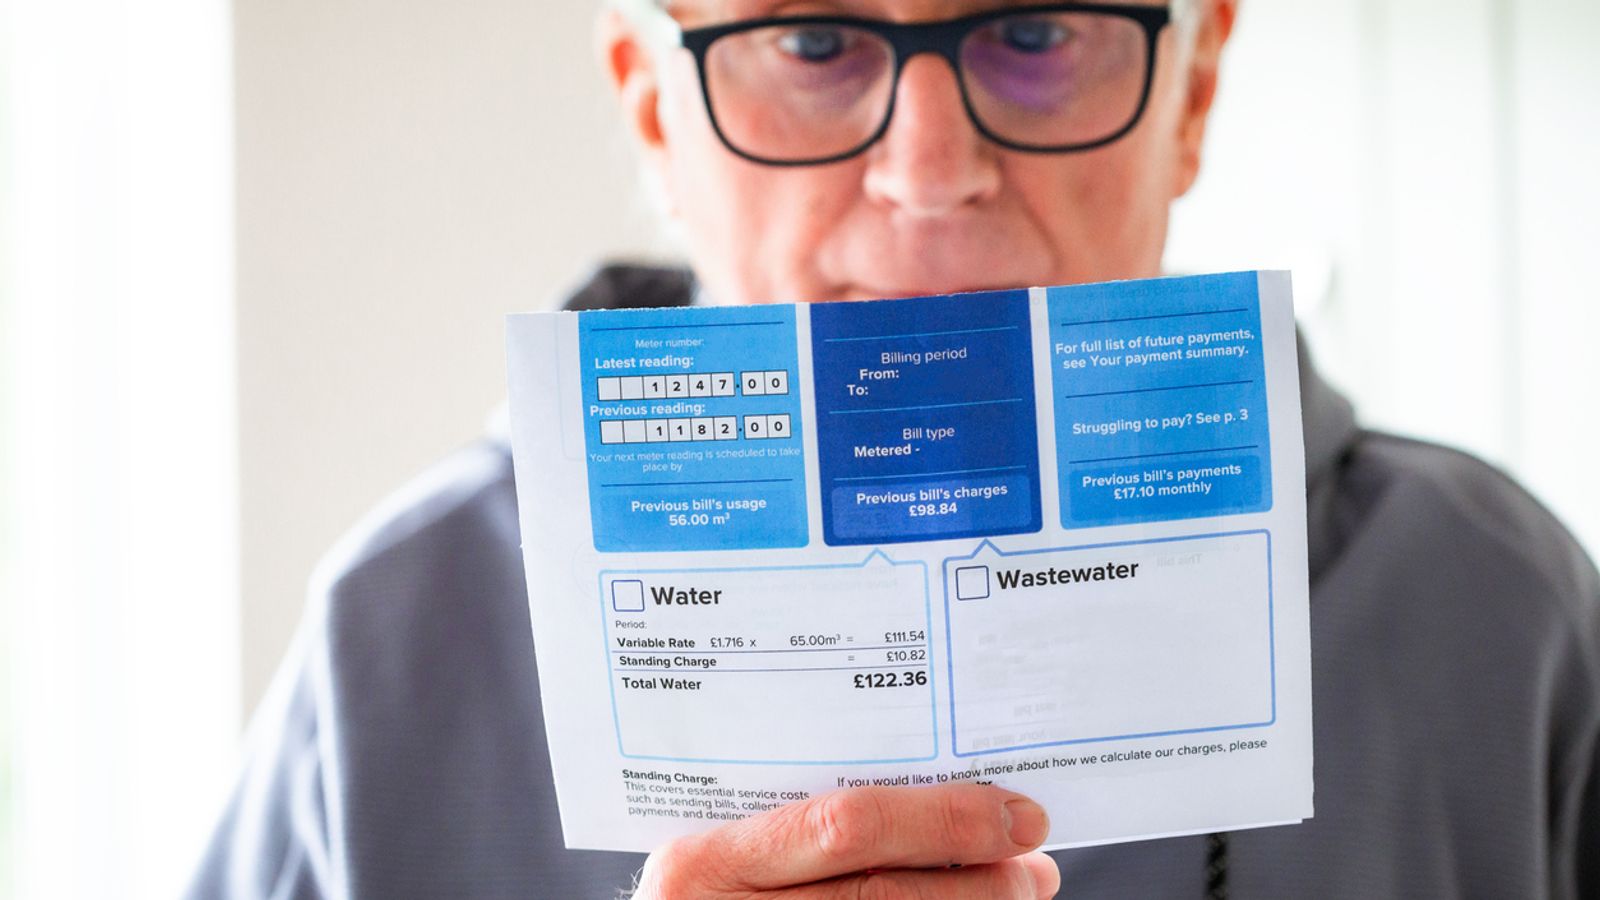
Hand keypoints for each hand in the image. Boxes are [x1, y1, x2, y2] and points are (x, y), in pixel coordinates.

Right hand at [633, 783, 1058, 897]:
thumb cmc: (691, 897)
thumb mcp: (712, 854)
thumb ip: (791, 825)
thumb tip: (930, 791)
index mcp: (701, 866)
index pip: (845, 829)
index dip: (941, 821)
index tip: (1012, 812)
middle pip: (883, 898)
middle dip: (977, 880)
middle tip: (1034, 862)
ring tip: (1021, 889)